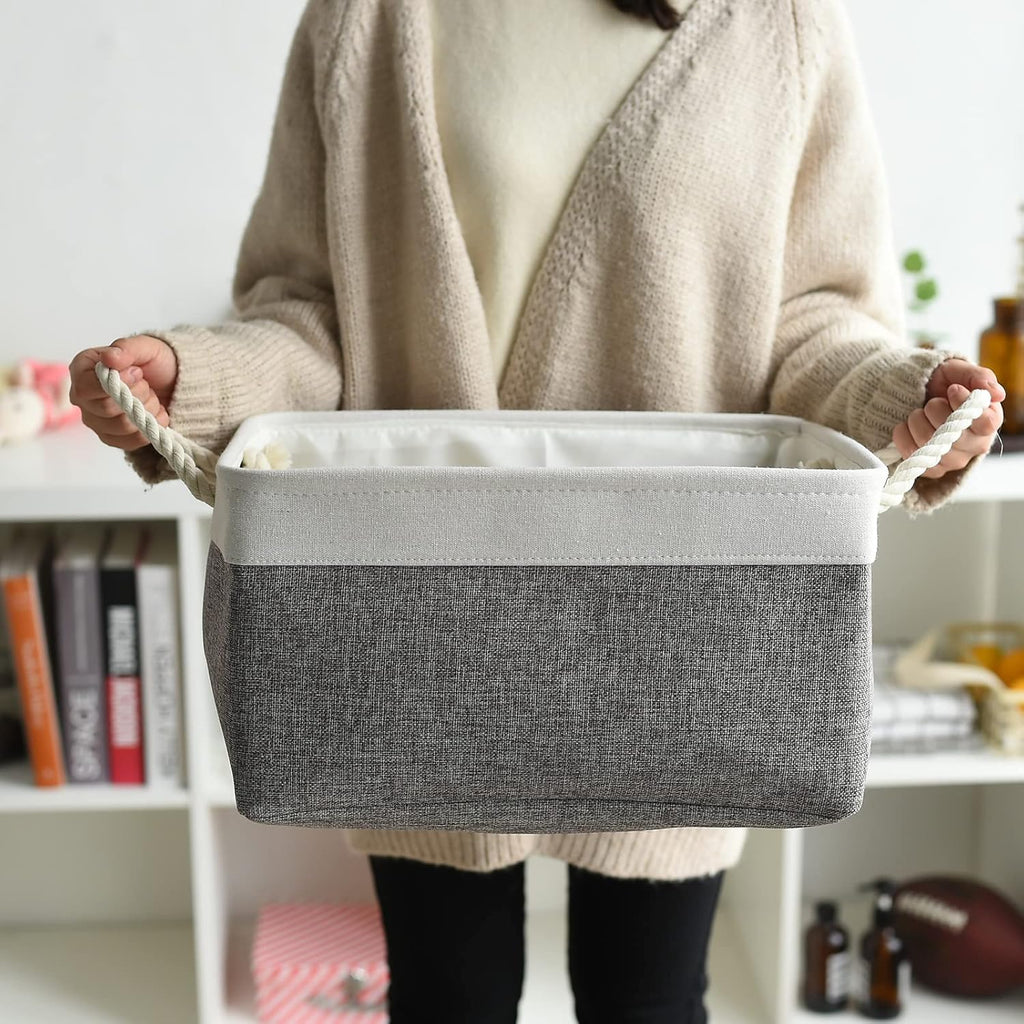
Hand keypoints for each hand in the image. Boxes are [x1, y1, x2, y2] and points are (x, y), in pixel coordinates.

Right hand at [68, 335, 177, 450]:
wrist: (171, 382)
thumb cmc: (153, 362)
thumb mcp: (145, 347)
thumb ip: (126, 349)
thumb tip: (109, 358)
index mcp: (82, 369)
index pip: (86, 387)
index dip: (116, 384)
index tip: (138, 373)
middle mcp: (83, 397)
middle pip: (107, 408)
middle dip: (137, 396)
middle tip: (147, 383)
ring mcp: (95, 420)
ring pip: (122, 426)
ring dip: (147, 411)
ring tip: (151, 396)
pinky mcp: (111, 437)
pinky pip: (131, 441)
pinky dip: (150, 427)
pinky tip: (154, 412)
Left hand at [891, 359, 1004, 478]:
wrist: (919, 396)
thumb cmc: (945, 384)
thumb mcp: (959, 372)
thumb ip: (978, 377)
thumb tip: (996, 394)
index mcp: (989, 420)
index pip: (986, 422)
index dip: (964, 404)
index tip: (952, 389)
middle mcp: (975, 445)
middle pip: (951, 433)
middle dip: (934, 409)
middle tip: (932, 401)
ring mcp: (953, 460)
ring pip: (929, 445)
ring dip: (916, 421)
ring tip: (918, 412)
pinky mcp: (932, 469)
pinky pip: (912, 456)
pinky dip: (903, 436)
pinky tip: (907, 426)